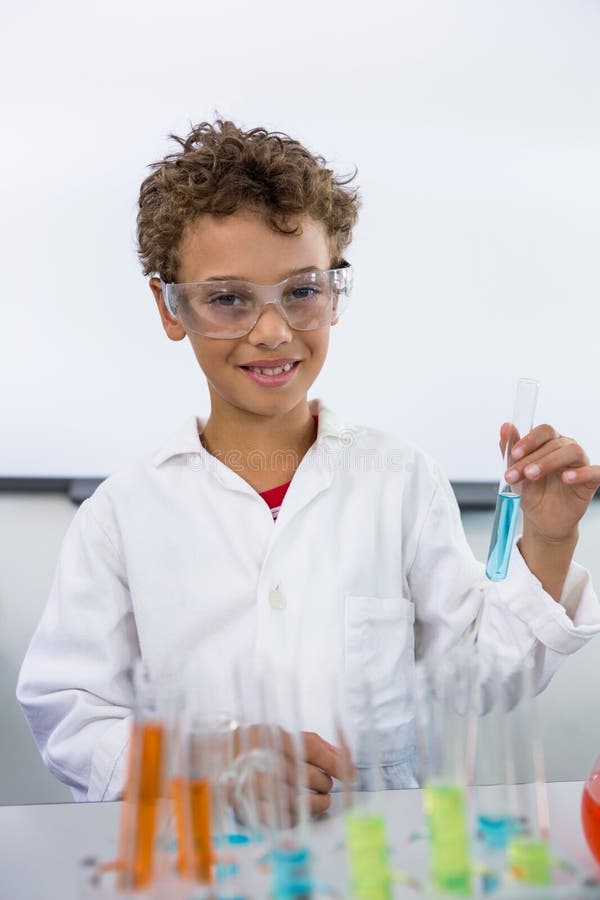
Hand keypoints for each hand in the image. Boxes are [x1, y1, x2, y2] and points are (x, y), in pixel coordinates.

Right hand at [233, 725, 342, 819]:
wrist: (216, 762)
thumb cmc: (256, 748)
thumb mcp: (280, 735)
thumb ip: (313, 743)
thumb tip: (346, 760)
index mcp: (273, 738)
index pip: (312, 748)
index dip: (334, 762)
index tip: (350, 773)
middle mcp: (264, 760)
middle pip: (309, 776)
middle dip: (324, 782)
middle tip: (324, 784)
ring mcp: (256, 786)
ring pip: (300, 801)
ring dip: (318, 803)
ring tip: (321, 800)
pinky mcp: (250, 808)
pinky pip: (284, 818)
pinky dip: (299, 817)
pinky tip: (302, 811)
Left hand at [501, 423, 599, 541]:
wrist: (542, 519)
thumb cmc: (532, 492)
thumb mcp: (517, 473)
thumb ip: (510, 450)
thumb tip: (505, 426)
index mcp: (549, 442)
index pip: (544, 431)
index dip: (529, 440)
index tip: (514, 454)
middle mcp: (566, 448)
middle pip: (554, 443)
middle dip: (532, 459)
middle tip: (517, 474)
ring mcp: (580, 463)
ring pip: (572, 451)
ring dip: (550, 461)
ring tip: (533, 475)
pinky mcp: (592, 480)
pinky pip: (595, 471)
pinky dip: (581, 473)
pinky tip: (567, 478)